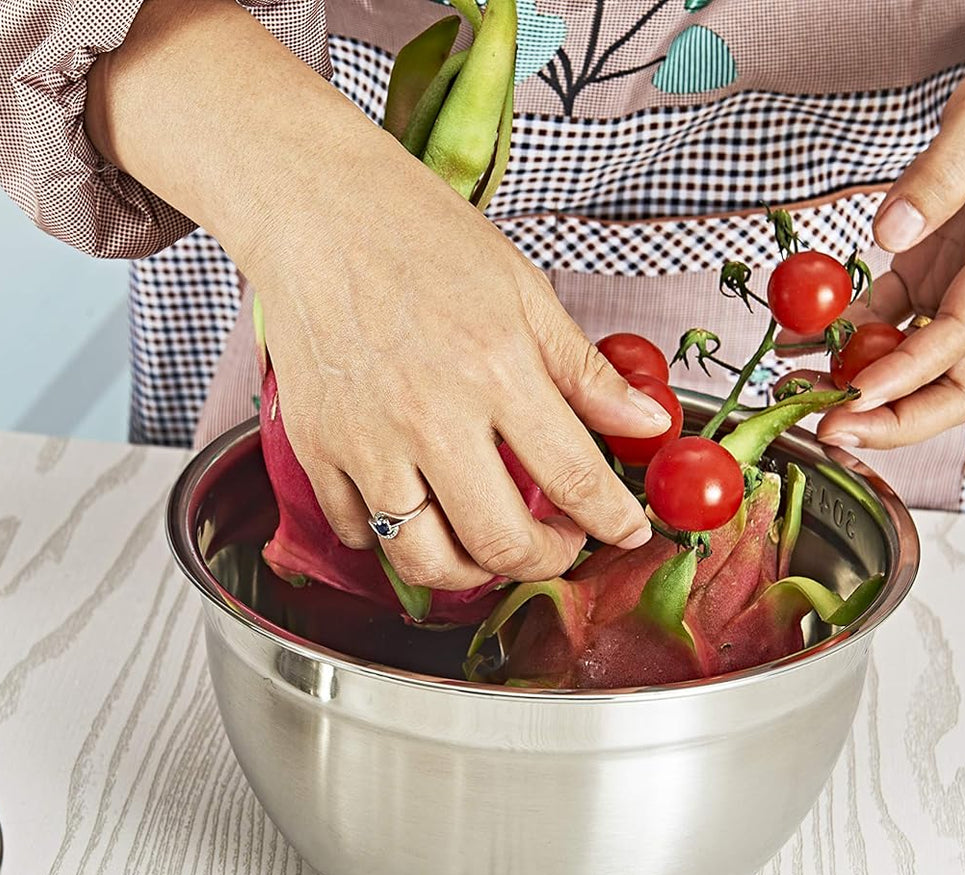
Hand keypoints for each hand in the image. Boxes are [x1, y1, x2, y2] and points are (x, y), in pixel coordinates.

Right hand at [253, 150, 669, 589]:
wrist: (316, 212)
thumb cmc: (419, 238)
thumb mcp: (524, 293)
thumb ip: (586, 373)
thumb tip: (648, 424)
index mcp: (496, 372)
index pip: (574, 480)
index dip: (613, 522)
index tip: (625, 532)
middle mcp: (430, 419)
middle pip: (500, 543)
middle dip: (547, 561)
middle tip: (560, 544)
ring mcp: (367, 442)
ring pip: (424, 560)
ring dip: (470, 573)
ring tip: (490, 547)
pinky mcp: (318, 450)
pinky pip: (359, 534)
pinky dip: (393, 541)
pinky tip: (418, 512)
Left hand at [791, 24, 964, 449]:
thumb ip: (941, 172)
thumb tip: (890, 231)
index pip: (963, 333)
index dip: (909, 372)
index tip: (855, 395)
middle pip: (952, 382)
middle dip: (895, 418)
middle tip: (827, 430)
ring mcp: (955, 288)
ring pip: (914, 366)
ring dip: (858, 388)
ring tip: (794, 392)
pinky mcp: (928, 277)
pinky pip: (882, 323)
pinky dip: (839, 340)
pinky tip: (793, 343)